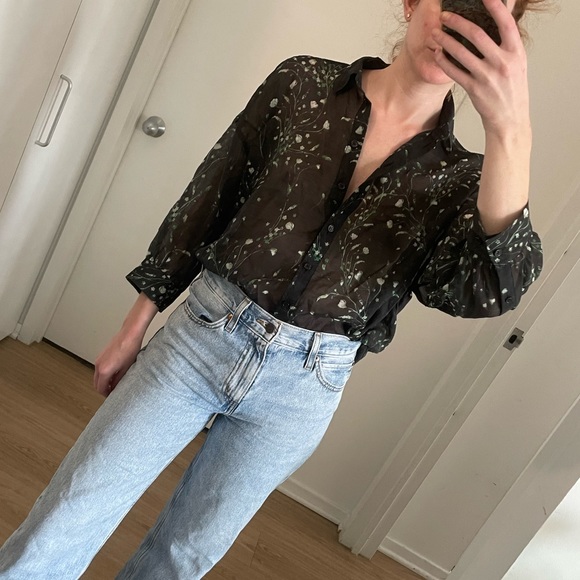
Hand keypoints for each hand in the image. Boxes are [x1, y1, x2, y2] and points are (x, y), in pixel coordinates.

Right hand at [93, 330, 142, 396]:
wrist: (130, 333)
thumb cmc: (130, 348)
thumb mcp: (127, 368)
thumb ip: (119, 380)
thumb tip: (116, 388)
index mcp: (104, 370)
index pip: (101, 388)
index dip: (106, 394)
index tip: (112, 397)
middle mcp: (98, 365)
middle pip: (96, 383)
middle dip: (103, 389)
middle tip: (113, 392)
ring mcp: (99, 359)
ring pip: (97, 376)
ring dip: (104, 381)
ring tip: (115, 383)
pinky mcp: (101, 354)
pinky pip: (99, 368)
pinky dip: (104, 374)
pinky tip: (114, 373)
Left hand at [431, 0, 530, 136]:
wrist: (509, 119)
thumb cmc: (512, 90)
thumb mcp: (517, 63)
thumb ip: (507, 44)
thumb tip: (499, 21)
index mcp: (516, 52)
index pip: (506, 22)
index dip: (495, 6)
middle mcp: (502, 62)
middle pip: (477, 35)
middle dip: (458, 22)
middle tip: (445, 16)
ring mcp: (487, 76)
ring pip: (461, 53)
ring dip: (445, 41)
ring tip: (435, 34)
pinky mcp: (474, 89)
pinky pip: (454, 72)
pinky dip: (444, 62)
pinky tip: (437, 54)